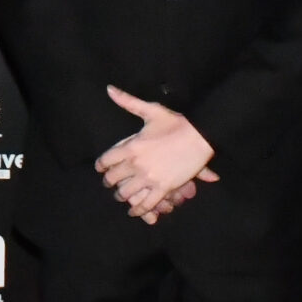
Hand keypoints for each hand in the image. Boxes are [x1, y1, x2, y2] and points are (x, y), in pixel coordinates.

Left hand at [97, 86, 217, 219]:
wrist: (200, 136)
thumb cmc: (175, 122)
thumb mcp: (150, 110)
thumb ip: (128, 102)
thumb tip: (109, 89)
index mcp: (131, 146)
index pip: (106, 160)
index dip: (101, 166)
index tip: (102, 168)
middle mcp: (137, 164)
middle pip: (113, 179)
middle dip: (110, 182)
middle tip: (110, 184)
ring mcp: (149, 177)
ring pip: (127, 194)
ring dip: (122, 196)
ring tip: (122, 196)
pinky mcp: (163, 188)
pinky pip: (146, 204)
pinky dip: (138, 210)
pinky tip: (134, 212)